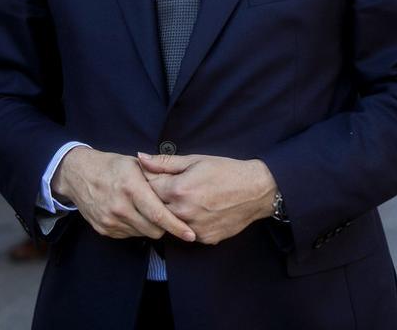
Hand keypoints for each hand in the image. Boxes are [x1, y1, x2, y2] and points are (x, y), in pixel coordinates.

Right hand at [52, 147, 195, 241]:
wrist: (79, 175)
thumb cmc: (112, 167)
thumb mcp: (135, 164)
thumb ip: (157, 176)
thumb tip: (181, 188)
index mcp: (131, 188)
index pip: (158, 214)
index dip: (176, 226)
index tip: (190, 234)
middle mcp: (120, 207)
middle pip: (153, 229)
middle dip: (165, 226)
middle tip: (169, 216)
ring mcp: (110, 220)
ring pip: (142, 234)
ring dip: (150, 226)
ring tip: (147, 211)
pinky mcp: (103, 229)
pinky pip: (129, 235)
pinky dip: (136, 227)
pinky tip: (133, 214)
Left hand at [137, 153, 276, 245]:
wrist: (256, 190)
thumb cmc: (226, 171)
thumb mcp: (196, 160)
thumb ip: (165, 162)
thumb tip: (141, 158)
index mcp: (178, 189)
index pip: (148, 188)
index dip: (151, 182)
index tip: (158, 178)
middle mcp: (183, 212)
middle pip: (156, 208)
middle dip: (159, 199)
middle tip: (175, 189)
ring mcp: (193, 228)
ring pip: (171, 223)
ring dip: (173, 213)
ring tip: (189, 199)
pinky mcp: (204, 239)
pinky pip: (187, 232)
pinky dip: (188, 223)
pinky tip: (200, 211)